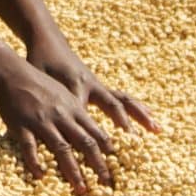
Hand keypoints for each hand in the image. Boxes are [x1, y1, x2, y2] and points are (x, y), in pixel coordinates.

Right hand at [0, 60, 121, 195]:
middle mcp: (62, 116)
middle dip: (98, 165)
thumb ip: (76, 113)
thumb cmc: (39, 83)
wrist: (12, 73)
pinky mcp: (22, 126)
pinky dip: (36, 163)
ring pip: (62, 148)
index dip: (109, 151)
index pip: (96, 132)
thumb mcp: (64, 95)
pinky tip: (40, 176)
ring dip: (73, 171)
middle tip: (107, 184)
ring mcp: (42, 121)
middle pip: (85, 143)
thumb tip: (91, 131)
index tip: (118, 167)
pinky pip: (30, 148)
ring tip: (81, 188)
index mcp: (74, 109)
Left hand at [29, 41, 157, 136]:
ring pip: (123, 101)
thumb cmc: (40, 64)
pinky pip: (122, 98)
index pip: (85, 113)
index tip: (99, 152)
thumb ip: (47, 100)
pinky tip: (150, 117)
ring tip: (157, 129)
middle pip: (113, 106)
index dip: (91, 133)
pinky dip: (137, 108)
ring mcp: (98, 85)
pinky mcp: (100, 86)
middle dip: (124, 125)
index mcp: (73, 85)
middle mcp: (91, 85)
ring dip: (140, 115)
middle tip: (135, 144)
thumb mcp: (38, 80)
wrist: (49, 43)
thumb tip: (52, 125)